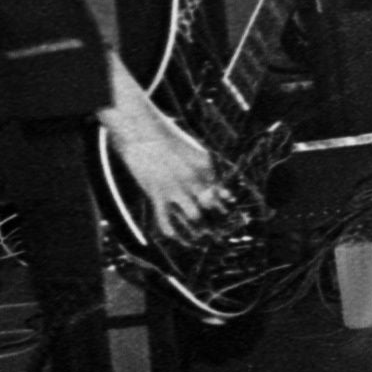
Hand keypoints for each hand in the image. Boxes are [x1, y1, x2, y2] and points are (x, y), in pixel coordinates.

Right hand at [99, 60, 221, 237]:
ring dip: (199, 228)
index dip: (225, 205)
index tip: (228, 213)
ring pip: (194, 215)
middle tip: (220, 233)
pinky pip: (165, 218)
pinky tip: (176, 238)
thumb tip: (215, 182)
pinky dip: (171, 230)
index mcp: (205, 168)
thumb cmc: (167, 138)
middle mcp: (194, 180)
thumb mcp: (194, 150)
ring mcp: (175, 188)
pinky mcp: (157, 194)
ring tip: (202, 239)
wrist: (143, 132)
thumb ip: (206, 166)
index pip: (221, 192)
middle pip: (212, 206)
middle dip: (217, 221)